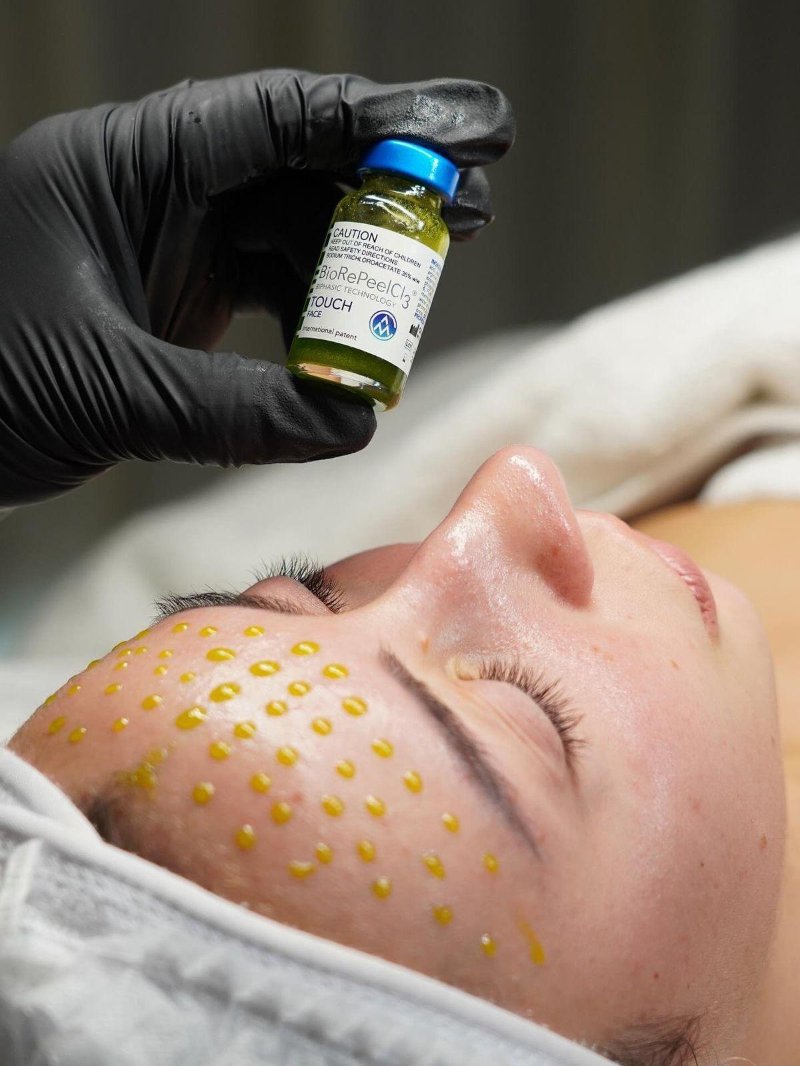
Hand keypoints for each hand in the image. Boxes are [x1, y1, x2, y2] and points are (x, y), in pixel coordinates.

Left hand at [0, 70, 514, 505]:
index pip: (275, 117)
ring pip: (290, 235)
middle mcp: (155, 190)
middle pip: (297, 168)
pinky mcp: (175, 300)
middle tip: (471, 211)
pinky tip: (356, 349)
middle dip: (388, 188)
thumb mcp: (106, 390)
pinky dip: (316, 324)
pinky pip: (266, 295)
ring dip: (360, 265)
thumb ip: (235, 409)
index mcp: (126, 163)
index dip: (381, 119)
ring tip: (429, 287)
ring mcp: (168, 245)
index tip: (470, 134)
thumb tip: (356, 424)